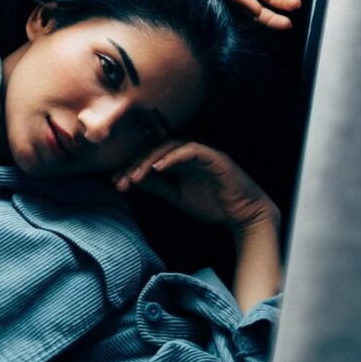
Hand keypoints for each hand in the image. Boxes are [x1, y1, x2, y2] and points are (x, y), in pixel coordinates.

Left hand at [112, 139, 278, 230]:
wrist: (243, 215)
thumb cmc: (211, 204)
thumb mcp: (176, 196)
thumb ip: (158, 186)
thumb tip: (132, 179)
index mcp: (178, 161)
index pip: (150, 158)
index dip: (131, 168)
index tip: (117, 183)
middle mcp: (188, 153)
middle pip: (156, 149)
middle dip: (136, 164)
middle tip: (121, 180)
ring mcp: (201, 153)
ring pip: (170, 146)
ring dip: (151, 159)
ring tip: (136, 175)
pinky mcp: (214, 157)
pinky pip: (191, 150)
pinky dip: (173, 157)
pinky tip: (158, 167)